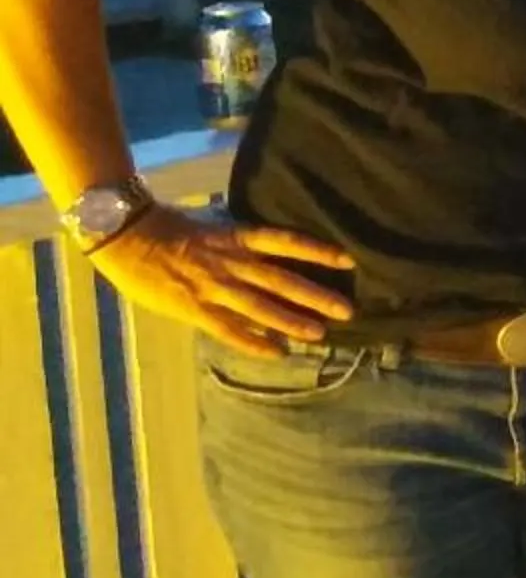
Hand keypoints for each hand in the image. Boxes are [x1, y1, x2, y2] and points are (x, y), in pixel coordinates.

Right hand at [87, 204, 353, 354]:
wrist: (126, 236)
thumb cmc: (169, 227)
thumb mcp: (213, 224)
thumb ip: (240, 240)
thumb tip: (269, 248)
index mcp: (237, 237)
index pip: (286, 241)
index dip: (317, 251)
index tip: (348, 260)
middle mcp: (232, 262)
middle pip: (281, 280)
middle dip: (316, 295)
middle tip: (347, 309)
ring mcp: (214, 287)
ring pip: (261, 307)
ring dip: (292, 322)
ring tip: (319, 334)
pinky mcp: (194, 308)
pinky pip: (229, 330)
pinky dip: (254, 343)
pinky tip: (277, 353)